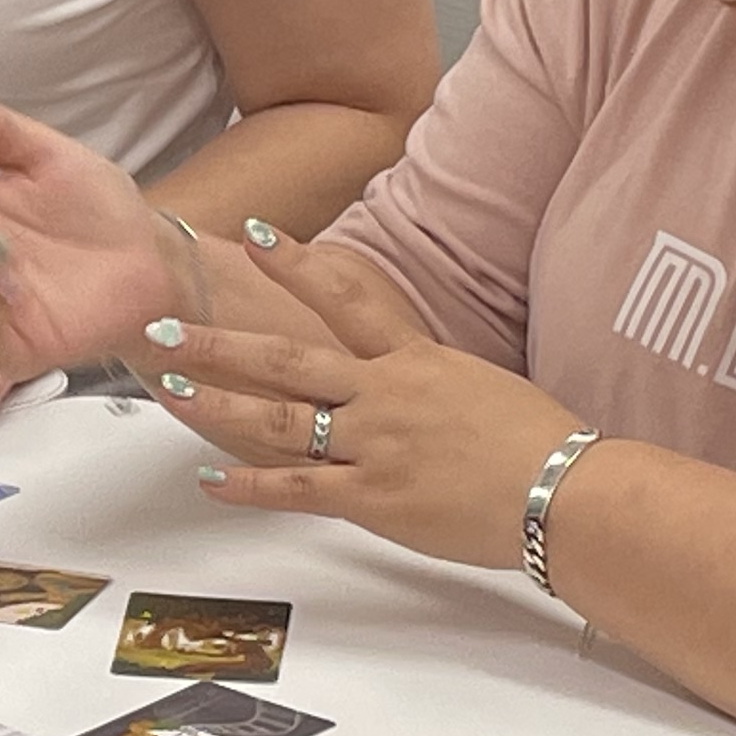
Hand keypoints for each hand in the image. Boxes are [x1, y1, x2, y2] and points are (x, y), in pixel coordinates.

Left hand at [141, 246, 571, 567]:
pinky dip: (249, 485)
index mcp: (417, 360)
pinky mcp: (372, 498)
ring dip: (218, 401)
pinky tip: (211, 479)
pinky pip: (296, 491)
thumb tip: (416, 389)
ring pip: (279, 419)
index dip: (300, 265)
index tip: (259, 237)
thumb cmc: (542, 447)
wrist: (567, 494)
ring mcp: (374, 445)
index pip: (349, 298)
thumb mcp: (485, 390)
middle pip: (288, 358)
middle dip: (222, 341)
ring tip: (169, 387)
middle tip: (168, 324)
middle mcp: (385, 395)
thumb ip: (436, 384)